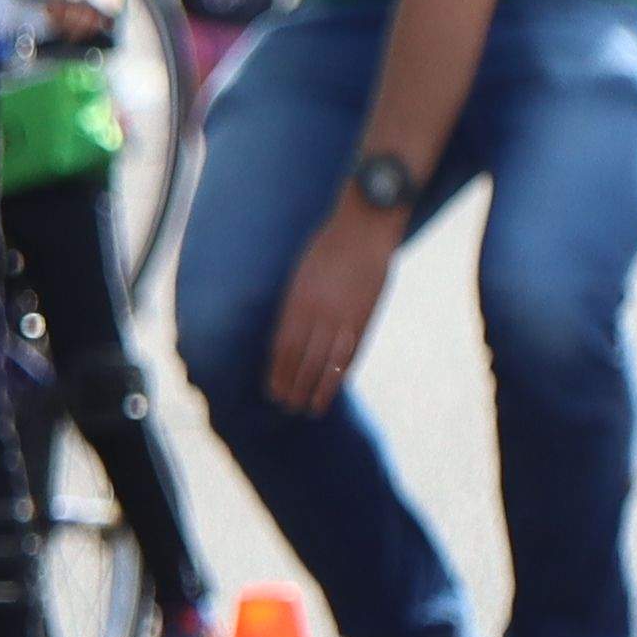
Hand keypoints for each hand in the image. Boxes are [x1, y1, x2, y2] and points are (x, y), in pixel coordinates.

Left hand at [265, 193, 404, 414]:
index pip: (281, 347)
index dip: (276, 372)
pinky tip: (335, 388)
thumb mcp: (300, 276)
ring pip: (326, 362)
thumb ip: (295, 306)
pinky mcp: (366, 317)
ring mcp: (343, 316)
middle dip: (292, 386)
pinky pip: (351, 352)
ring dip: (316, 388)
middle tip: (286, 406)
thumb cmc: (328, 248)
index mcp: (295, 301)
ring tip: (309, 408)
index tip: (271, 390)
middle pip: (301, 360)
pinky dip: (341, 372)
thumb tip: (288, 336)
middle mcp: (317, 313)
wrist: (363, 228)